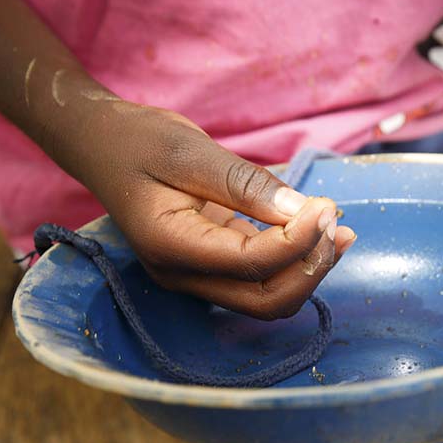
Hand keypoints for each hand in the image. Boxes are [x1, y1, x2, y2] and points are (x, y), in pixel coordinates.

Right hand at [80, 102, 355, 319]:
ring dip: (308, 269)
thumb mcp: (190, 151)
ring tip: (338, 229)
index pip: (252, 265)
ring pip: (268, 295)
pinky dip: (294, 258)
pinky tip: (318, 229)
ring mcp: (197, 273)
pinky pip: (260, 275)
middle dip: (310, 268)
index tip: (325, 205)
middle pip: (265, 301)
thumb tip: (301, 211)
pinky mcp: (211, 261)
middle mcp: (183, 273)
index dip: (298, 241)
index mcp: (171, 246)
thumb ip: (245, 185)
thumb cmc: (139, 141)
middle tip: (335, 221)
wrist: (103, 143)